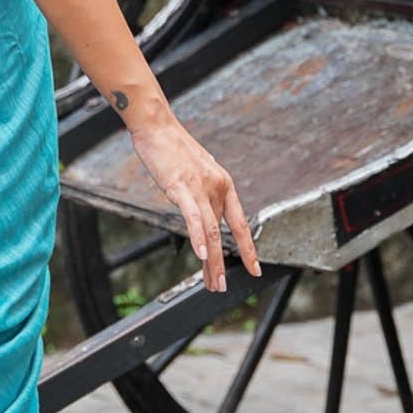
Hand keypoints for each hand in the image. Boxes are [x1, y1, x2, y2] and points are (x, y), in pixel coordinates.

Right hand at [128, 117, 259, 292]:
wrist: (157, 126)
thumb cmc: (172, 148)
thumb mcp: (196, 172)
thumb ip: (204, 192)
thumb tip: (204, 211)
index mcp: (223, 184)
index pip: (240, 223)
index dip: (248, 248)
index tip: (254, 267)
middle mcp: (217, 188)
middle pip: (225, 233)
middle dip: (225, 264)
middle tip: (223, 287)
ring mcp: (200, 188)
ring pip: (211, 232)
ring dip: (213, 261)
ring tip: (214, 283)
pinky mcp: (181, 188)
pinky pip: (193, 218)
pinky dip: (198, 238)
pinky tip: (201, 255)